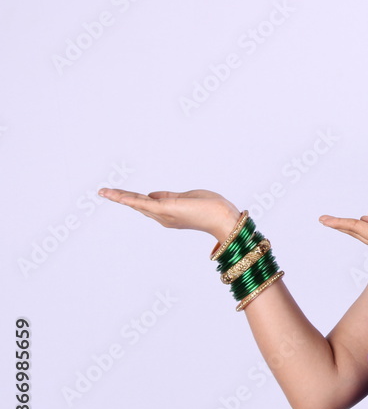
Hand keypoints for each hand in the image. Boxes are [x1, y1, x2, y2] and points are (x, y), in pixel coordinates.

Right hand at [98, 188, 242, 242]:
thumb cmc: (211, 208)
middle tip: (103, 191)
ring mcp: (163, 214)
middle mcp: (163, 217)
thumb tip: (152, 194)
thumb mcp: (187, 198)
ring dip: (119, 196)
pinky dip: (129, 199)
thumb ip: (169, 197)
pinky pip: (143, 203)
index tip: (119, 193)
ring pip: (137, 203)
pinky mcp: (165, 209)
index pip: (147, 203)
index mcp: (169, 213)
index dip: (133, 198)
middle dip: (120, 197)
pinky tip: (117, 195)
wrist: (223, 217)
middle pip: (138, 204)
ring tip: (103, 191)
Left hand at [320, 209, 367, 271]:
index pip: (357, 228)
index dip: (340, 222)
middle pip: (357, 232)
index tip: (323, 219)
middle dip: (340, 226)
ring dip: (352, 227)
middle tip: (324, 220)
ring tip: (340, 222)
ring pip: (365, 234)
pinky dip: (367, 228)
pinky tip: (367, 223)